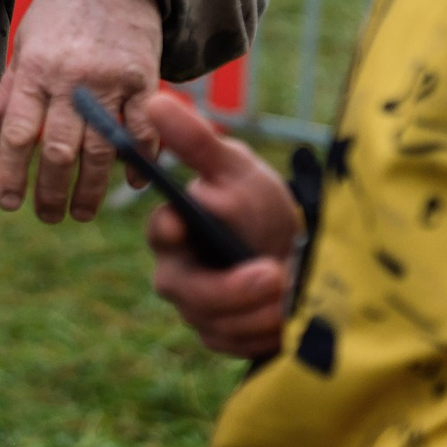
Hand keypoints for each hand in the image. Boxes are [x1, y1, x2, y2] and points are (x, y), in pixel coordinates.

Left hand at [0, 0, 163, 221]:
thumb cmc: (60, 12)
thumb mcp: (25, 45)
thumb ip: (8, 93)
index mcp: (35, 71)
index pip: (18, 134)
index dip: (11, 174)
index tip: (9, 203)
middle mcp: (70, 80)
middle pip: (58, 151)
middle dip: (50, 192)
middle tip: (47, 216)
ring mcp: (110, 81)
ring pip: (101, 149)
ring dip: (91, 189)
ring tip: (81, 212)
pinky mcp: (144, 79)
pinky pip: (142, 130)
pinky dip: (139, 160)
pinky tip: (133, 182)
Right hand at [144, 91, 303, 359]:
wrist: (291, 248)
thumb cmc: (254, 201)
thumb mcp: (234, 168)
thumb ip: (196, 142)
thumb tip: (155, 100)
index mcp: (171, 229)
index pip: (160, 234)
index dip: (171, 233)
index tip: (185, 227)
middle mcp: (177, 274)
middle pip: (188, 293)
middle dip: (232, 289)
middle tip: (274, 274)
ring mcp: (198, 311)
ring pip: (217, 324)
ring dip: (259, 310)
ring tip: (291, 292)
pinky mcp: (222, 338)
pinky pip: (238, 346)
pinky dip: (266, 332)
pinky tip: (286, 316)